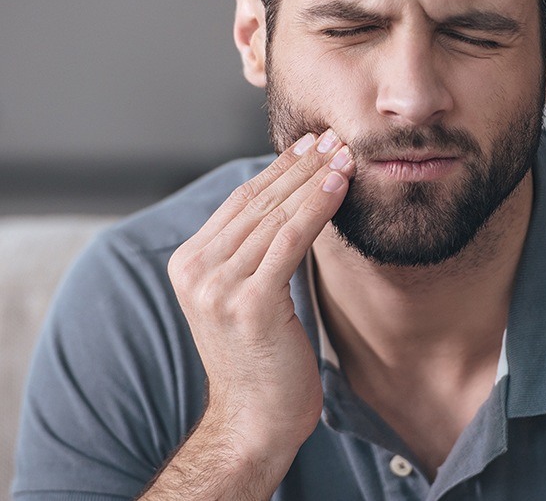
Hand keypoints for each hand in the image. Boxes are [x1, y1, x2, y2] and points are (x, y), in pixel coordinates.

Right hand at [166, 129, 353, 481]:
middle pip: (258, 201)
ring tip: (344, 154)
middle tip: (333, 138)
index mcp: (189, 262)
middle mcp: (196, 269)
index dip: (278, 169)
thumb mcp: (245, 293)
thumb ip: (252, 250)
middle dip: (300, 165)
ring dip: (314, 179)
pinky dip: (316, 208)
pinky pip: (290, 240)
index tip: (310, 144)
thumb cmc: (261, 355)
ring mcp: (219, 286)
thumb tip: (290, 199)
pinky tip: (338, 185)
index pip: (240, 201)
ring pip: (275, 215)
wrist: (255, 420)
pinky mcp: (249, 303)